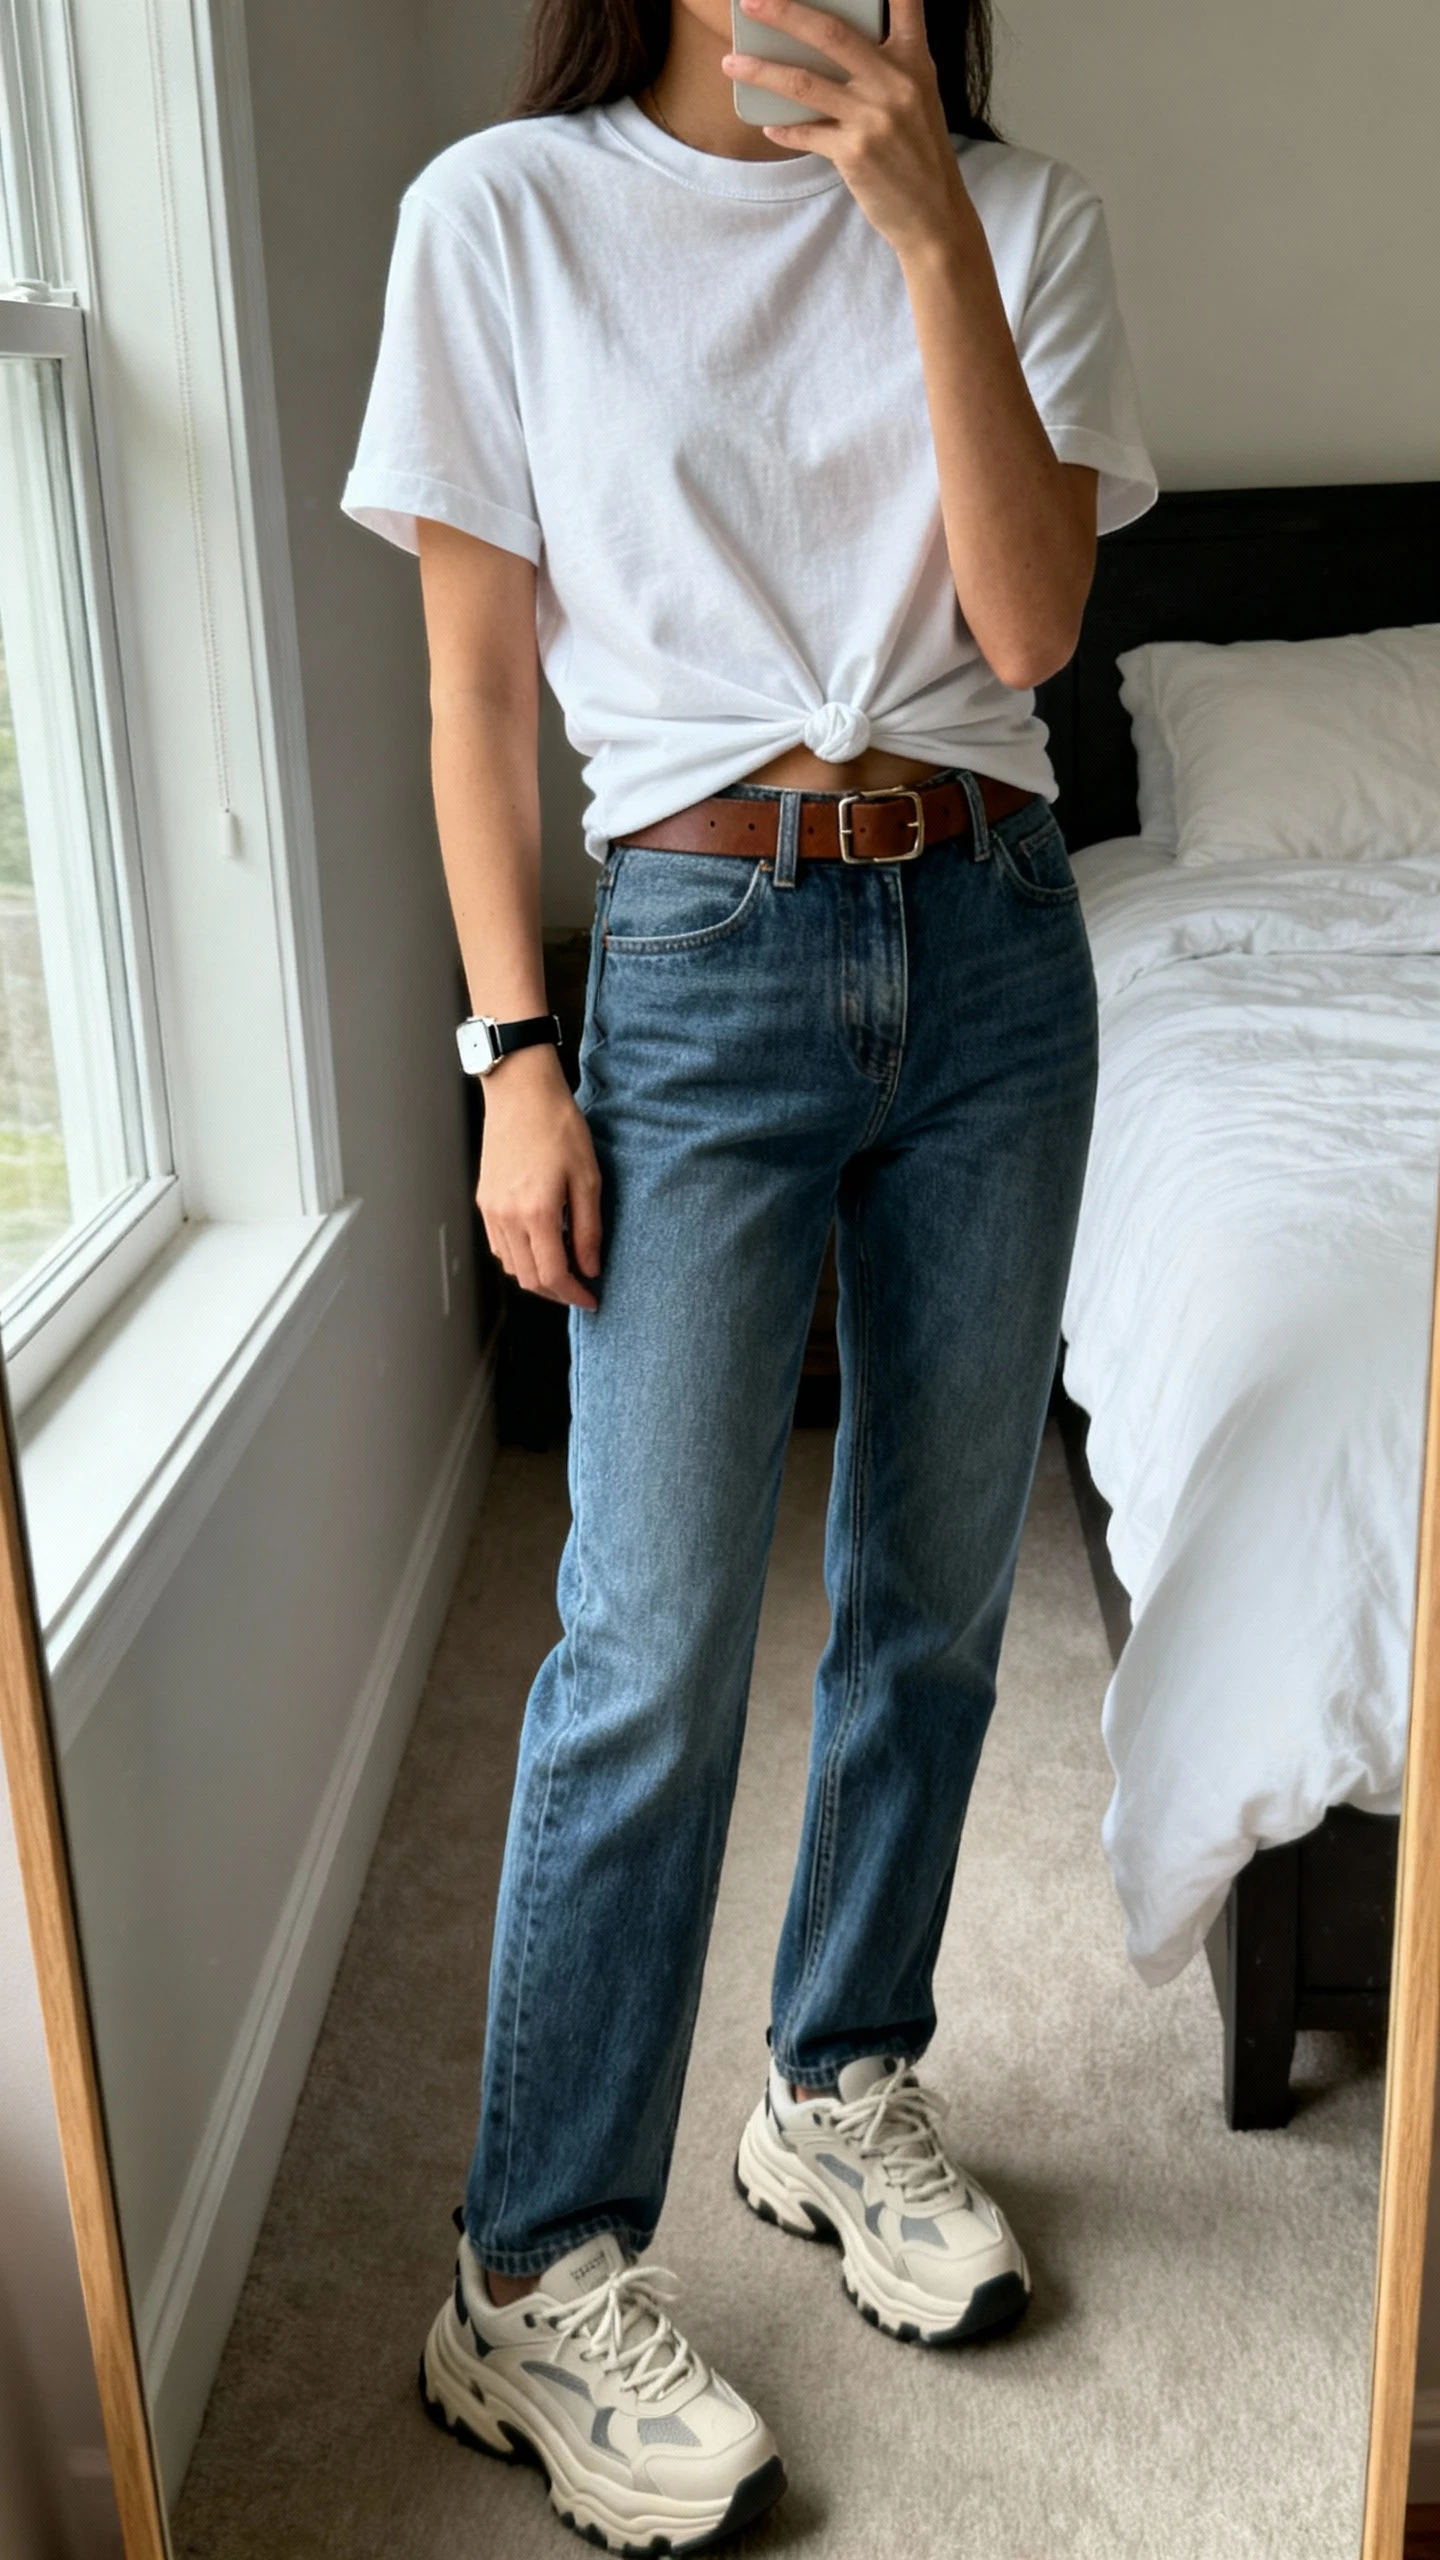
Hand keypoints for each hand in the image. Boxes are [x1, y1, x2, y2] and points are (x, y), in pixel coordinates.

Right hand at [477, 1045, 602, 1310]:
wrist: (522, 1093)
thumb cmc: (558, 1126)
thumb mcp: (588, 1177)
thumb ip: (589, 1228)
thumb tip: (590, 1267)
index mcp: (537, 1212)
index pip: (553, 1274)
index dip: (574, 1294)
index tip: (591, 1299)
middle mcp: (508, 1217)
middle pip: (529, 1278)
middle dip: (556, 1292)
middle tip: (581, 1288)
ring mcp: (491, 1210)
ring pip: (511, 1266)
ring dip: (537, 1276)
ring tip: (564, 1268)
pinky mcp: (484, 1201)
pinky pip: (498, 1246)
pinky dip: (519, 1257)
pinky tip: (540, 1246)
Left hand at [722, 0, 973, 260]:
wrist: (933, 215)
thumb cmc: (919, 153)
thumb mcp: (916, 98)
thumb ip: (883, 67)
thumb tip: (826, 49)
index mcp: (914, 61)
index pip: (905, 3)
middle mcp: (894, 83)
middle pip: (830, 33)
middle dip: (785, 12)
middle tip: (750, 2)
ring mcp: (873, 118)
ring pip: (803, 83)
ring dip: (761, 71)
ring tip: (731, 63)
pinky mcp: (854, 153)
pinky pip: (805, 133)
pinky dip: (783, 129)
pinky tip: (768, 126)